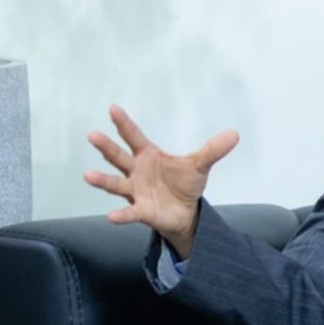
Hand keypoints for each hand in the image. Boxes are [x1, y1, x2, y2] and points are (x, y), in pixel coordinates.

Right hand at [84, 104, 238, 258]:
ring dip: (103, 181)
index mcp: (149, 156)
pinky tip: (111, 216)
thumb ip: (214, 150)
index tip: (113, 108)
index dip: (124, 123)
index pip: (134, 137)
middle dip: (107, 147)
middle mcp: (137, 172)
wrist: (185, 212)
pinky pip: (130, 212)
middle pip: (119, 157)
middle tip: (92, 134)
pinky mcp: (142, 210)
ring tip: (88, 175)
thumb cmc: (185, 184)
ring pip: (117, 184)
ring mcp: (136, 191)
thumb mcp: (200, 165)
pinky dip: (121, 215)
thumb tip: (235, 133)